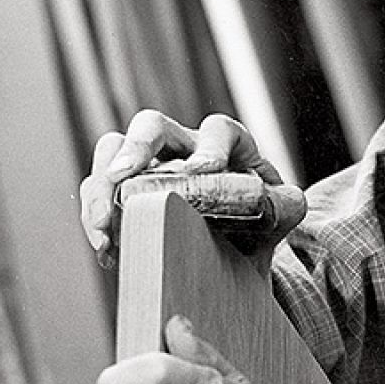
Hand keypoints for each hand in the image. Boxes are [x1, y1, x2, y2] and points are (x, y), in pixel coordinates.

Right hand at [79, 110, 303, 267]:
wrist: (235, 257)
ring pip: (112, 152)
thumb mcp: (277, 218)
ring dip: (101, 187)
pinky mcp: (125, 194)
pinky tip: (108, 251)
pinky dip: (96, 219)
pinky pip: (99, 193)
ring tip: (103, 227)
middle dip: (135, 149)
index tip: (203, 171)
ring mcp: (149, 167)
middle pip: (151, 126)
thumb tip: (288, 202)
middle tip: (122, 177)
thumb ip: (286, 207)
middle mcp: (183, 147)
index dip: (210, 146)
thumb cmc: (257, 228)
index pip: (218, 130)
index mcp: (227, 146)